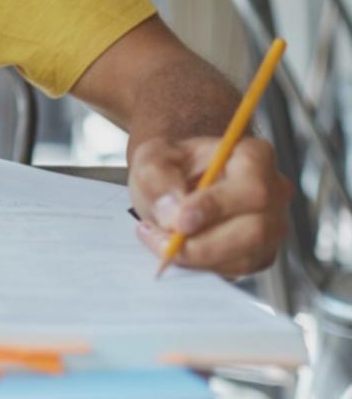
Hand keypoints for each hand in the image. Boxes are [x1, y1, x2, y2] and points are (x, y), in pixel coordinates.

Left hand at [129, 135, 290, 276]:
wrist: (174, 181)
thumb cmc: (171, 165)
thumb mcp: (152, 159)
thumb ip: (158, 179)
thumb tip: (172, 214)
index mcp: (254, 157)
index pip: (250, 187)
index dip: (216, 207)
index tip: (181, 220)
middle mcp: (273, 192)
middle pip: (255, 229)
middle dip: (204, 243)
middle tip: (163, 240)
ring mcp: (271, 225)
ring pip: (246, 256)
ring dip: (198, 257)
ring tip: (161, 240)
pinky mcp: (259, 253)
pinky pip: (236, 269)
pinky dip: (202, 265)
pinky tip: (177, 248)